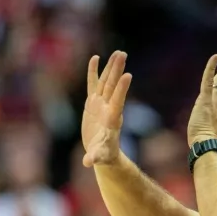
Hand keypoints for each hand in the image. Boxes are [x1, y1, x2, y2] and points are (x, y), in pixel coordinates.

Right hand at [80, 51, 132, 166]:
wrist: (101, 151)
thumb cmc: (103, 155)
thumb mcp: (99, 157)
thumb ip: (94, 157)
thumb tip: (87, 162)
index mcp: (111, 119)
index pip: (117, 101)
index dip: (122, 89)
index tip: (128, 75)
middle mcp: (108, 108)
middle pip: (113, 86)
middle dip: (117, 71)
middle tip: (122, 54)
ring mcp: (101, 104)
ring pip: (106, 82)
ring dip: (111, 68)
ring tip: (118, 53)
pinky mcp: (92, 103)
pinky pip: (93, 84)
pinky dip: (94, 72)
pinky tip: (95, 58)